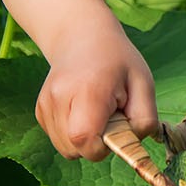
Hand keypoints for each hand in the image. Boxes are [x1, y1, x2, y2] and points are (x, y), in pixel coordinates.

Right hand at [35, 27, 157, 160]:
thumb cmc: (117, 60)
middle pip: (74, 150)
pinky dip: (74, 133)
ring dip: (85, 139)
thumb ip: (144, 118)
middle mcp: (59, 98)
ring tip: (97, 110)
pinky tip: (83, 109)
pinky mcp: (40, 110)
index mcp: (87, 91)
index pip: (85, 140)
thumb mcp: (144, 83)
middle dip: (96, 143)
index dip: (104, 147)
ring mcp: (45, 105)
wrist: (81, 36)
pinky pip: (59, 139)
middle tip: (110, 115)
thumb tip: (132, 144)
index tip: (117, 127)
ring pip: (65, 149)